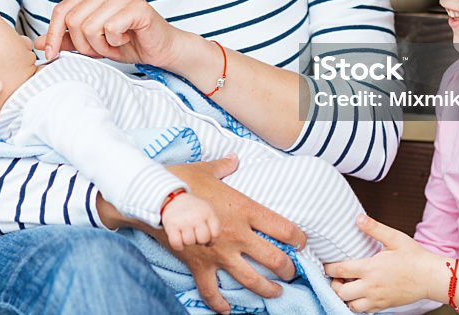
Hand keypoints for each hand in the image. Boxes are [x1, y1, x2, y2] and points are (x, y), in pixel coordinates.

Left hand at [35, 0, 192, 67]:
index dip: (53, 35)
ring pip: (89, 27)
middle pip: (73, 21)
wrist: (160, 50)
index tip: (52, 55)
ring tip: (113, 46)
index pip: (61, 10)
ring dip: (100, 46)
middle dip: (83, 45)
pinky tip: (125, 41)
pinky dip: (114, 43)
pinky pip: (110, 29)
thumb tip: (38, 42)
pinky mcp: (137, 7)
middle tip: (100, 51)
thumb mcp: (90, 43)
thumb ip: (66, 39)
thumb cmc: (127, 43)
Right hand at [157, 155, 306, 314]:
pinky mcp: (200, 265)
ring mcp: (220, 253)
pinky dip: (219, 303)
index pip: (282, 227)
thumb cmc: (183, 181)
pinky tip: (227, 310)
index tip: (301, 242)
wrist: (157, 199)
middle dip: (287, 269)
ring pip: (251, 280)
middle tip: (291, 273)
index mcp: (245, 210)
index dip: (298, 237)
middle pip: (273, 259)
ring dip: (266, 290)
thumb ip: (224, 167)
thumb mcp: (206, 169)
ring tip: (275, 293)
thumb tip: (233, 158)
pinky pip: (211, 291)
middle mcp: (238, 235)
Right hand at [161, 193, 220, 250]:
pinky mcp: (171, 225)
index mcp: (208, 212)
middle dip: (199, 240)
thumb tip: (210, 244)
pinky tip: (179, 238)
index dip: (212, 240)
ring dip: (187, 241)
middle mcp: (197, 216)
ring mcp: (184, 221)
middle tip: (195, 233)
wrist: (174, 199)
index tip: (206, 237)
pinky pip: (177, 244)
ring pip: (189, 242)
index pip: (215, 234)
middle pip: (203, 239)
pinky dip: (178, 245)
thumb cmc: (194, 210)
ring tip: (186, 232)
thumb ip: (213, 226)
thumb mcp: (207, 210)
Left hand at [324, 215, 432, 312]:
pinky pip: (364, 311)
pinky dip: (357, 305)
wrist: (431, 277)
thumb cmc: (414, 257)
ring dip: (345, 297)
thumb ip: (374, 228)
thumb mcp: (394, 238)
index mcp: (370, 268)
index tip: (327, 264)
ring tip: (348, 286)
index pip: (340, 270)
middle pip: (341, 292)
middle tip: (337, 276)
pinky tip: (360, 294)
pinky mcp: (384, 306)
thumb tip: (358, 218)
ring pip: (351, 305)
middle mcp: (371, 287)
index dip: (329, 268)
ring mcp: (377, 299)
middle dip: (334, 284)